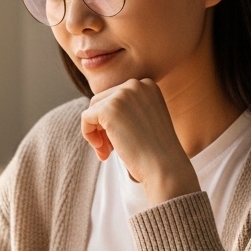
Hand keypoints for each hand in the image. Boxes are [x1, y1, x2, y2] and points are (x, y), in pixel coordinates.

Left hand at [80, 79, 199, 205]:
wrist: (165, 166)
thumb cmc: (156, 153)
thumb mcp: (145, 121)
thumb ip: (128, 111)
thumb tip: (96, 111)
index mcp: (148, 86)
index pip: (117, 97)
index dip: (113, 121)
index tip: (119, 141)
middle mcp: (136, 84)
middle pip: (103, 100)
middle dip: (102, 126)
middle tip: (109, 150)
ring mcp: (123, 94)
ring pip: (93, 108)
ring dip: (95, 132)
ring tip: (106, 152)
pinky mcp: (109, 108)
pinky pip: (86, 118)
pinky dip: (88, 135)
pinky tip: (102, 151)